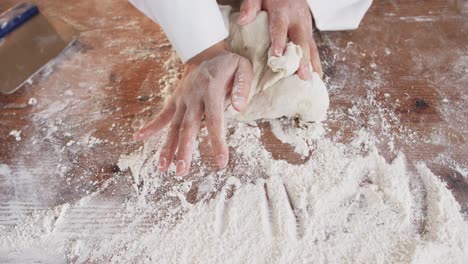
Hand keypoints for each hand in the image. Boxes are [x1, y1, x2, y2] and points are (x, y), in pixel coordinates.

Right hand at [133, 41, 252, 175]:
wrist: (207, 53)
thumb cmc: (228, 65)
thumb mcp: (243, 68)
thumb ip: (242, 87)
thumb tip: (239, 109)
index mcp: (211, 90)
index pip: (215, 121)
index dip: (217, 142)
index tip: (220, 162)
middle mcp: (193, 97)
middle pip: (188, 127)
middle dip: (184, 150)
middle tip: (182, 172)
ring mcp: (182, 99)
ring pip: (173, 126)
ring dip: (167, 147)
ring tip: (162, 168)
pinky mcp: (175, 100)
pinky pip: (162, 115)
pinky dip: (150, 126)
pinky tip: (138, 138)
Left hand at [237, 0, 322, 78]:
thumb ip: (250, 6)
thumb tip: (242, 20)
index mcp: (282, 10)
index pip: (280, 26)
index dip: (279, 41)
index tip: (276, 54)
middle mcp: (297, 20)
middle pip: (301, 40)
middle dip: (302, 59)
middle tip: (302, 74)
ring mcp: (305, 26)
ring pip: (310, 46)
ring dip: (311, 64)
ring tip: (311, 80)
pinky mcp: (309, 32)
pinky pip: (313, 48)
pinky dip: (315, 63)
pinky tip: (315, 76)